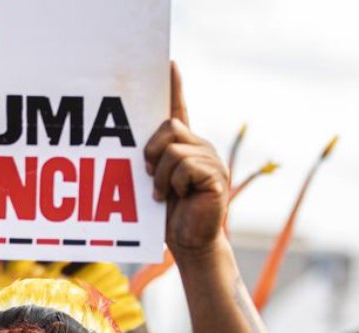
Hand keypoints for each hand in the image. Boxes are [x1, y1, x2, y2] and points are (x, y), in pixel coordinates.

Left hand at [144, 63, 229, 260]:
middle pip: (169, 127)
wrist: (190, 244)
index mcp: (186, 147)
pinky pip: (184, 166)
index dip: (175, 87)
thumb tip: (142, 148)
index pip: (179, 111)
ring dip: (160, 175)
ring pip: (173, 149)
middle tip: (151, 177)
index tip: (169, 63)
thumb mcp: (155, 182)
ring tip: (163, 193)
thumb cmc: (169, 217)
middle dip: (151, 151)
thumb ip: (153, 160)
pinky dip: (173, 183)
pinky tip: (179, 196)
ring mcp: (211, 160)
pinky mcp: (216, 176)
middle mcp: (201, 148)